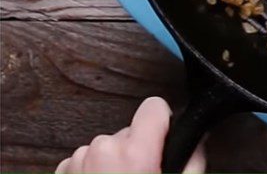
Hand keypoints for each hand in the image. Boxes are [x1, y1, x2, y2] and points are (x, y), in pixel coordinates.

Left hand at [55, 97, 204, 173]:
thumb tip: (199, 138)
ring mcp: (79, 161)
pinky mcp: (62, 172)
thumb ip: (193, 160)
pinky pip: (86, 159)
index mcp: (135, 151)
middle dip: (136, 150)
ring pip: (107, 146)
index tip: (162, 142)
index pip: (154, 106)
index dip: (162, 124)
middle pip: (130, 131)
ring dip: (113, 163)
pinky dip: (92, 172)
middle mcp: (104, 149)